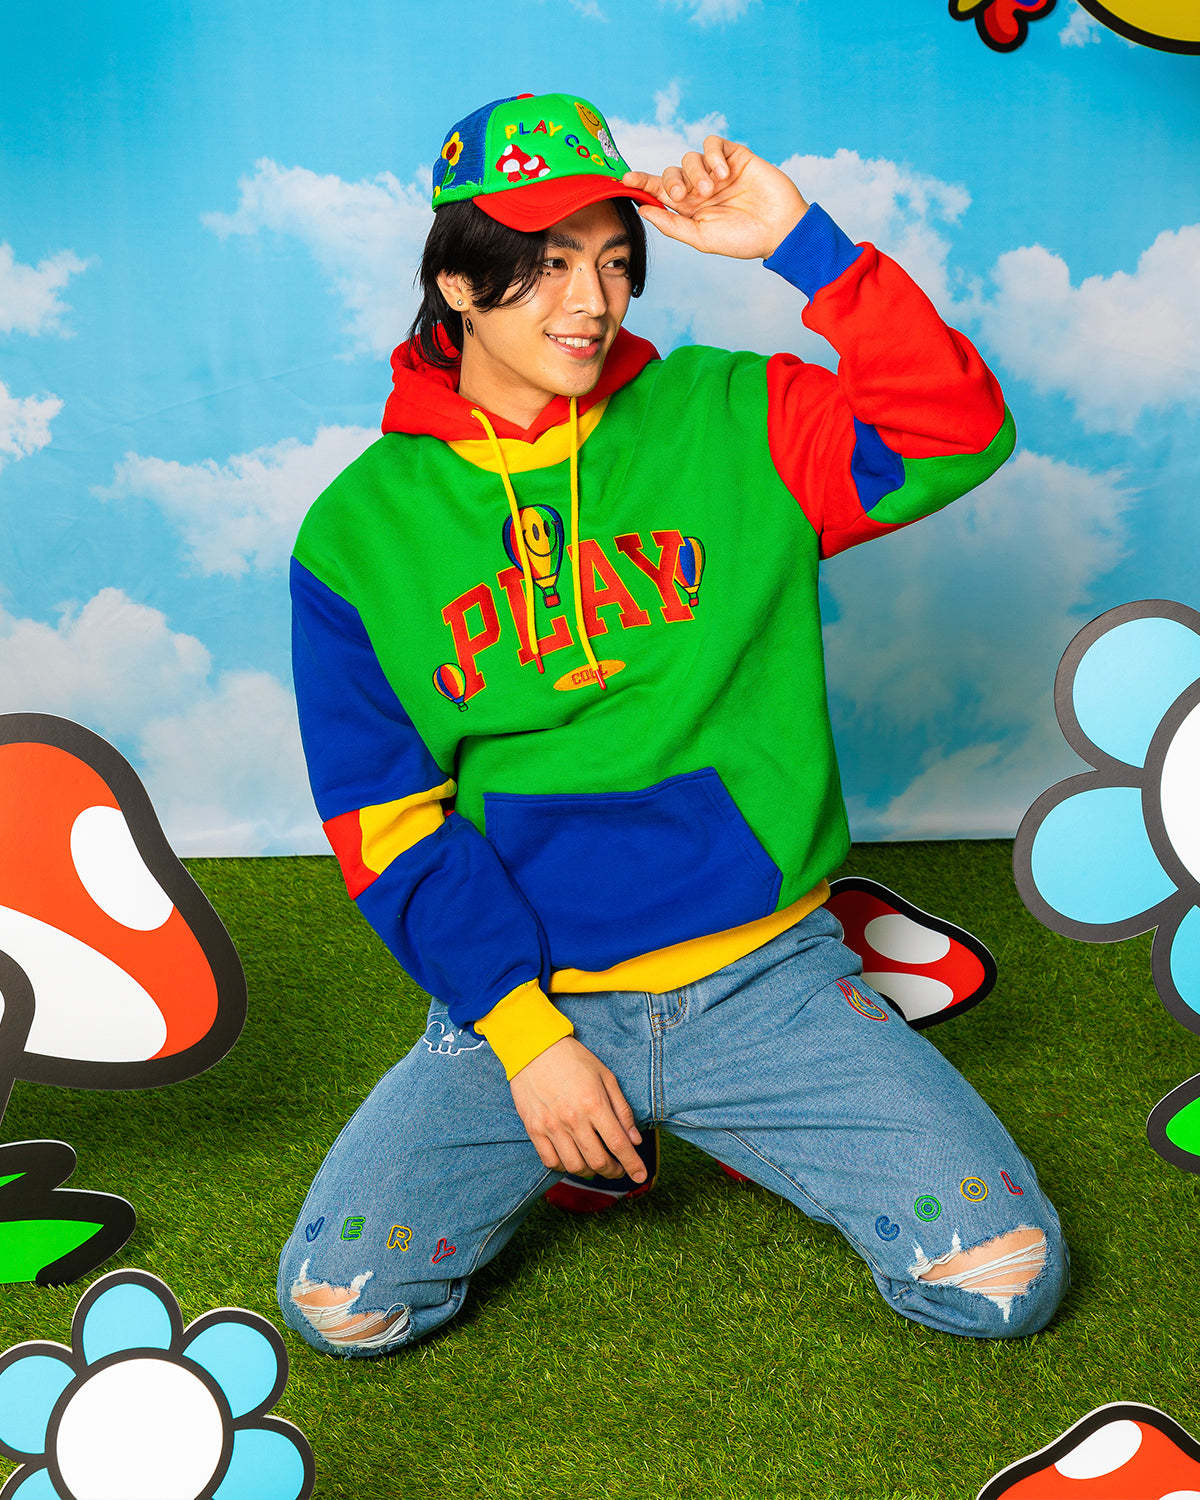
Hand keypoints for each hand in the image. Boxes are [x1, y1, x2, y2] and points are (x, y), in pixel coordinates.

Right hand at [509, 1036, 646, 1181]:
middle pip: (598, 1161)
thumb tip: (635, 1140)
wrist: (534, 1047)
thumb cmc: (573, 1059)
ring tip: (597, 1164)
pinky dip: (565, 1167)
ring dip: (591, 1171)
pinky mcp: (533, 1129)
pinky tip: (573, 1159)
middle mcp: (573, 1119)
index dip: (633, 1164)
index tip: (641, 1176)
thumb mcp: (605, 1077)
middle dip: (614, 1171)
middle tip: (618, 1168)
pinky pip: (550, 1160)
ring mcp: (551, 1126)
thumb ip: (622, 1110)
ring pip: (575, 1166)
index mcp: (594, 1103)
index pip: (619, 1144)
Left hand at [622, 136, 808, 260]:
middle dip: (672, 181)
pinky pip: (712, 143)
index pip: (659, 191)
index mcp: (689, 209)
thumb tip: (644, 210)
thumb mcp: (701, 237)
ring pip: (690, 157)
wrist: (779, 229)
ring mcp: (717, 171)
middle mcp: (700, 188)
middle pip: (672, 171)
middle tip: (684, 195)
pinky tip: (723, 173)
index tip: (624, 179)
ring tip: (714, 189)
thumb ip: (672, 224)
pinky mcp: (734, 156)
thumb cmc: (742, 240)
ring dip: (696, 172)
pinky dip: (712, 155)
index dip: (641, 183)